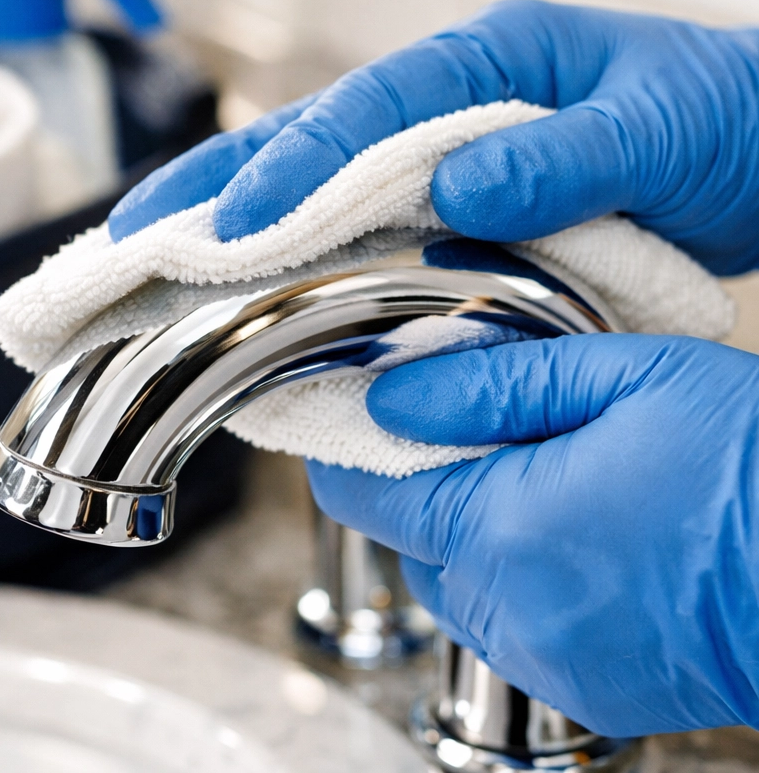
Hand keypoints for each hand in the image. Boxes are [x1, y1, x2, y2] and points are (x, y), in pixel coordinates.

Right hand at [109, 0, 758, 274]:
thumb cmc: (720, 117)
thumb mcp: (661, 125)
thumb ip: (566, 156)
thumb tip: (461, 194)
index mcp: (488, 61)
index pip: (368, 112)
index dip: (293, 171)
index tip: (232, 230)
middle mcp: (447, 106)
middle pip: (311, 138)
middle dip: (218, 186)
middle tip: (133, 233)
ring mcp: (441, 157)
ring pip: (318, 185)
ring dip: (235, 222)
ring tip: (155, 258)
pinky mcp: (450, 208)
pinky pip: (360, 232)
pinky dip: (299, 260)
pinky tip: (251, 292)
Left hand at [307, 334, 758, 735]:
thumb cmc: (753, 464)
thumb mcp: (622, 379)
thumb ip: (489, 387)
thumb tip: (391, 398)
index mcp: (504, 530)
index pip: (364, 494)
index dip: (348, 448)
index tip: (358, 413)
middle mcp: (511, 610)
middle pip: (408, 540)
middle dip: (426, 483)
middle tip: (489, 432)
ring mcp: (549, 660)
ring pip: (454, 584)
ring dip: (471, 531)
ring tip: (548, 482)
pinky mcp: (587, 688)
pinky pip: (507, 625)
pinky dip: (516, 579)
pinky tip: (581, 538)